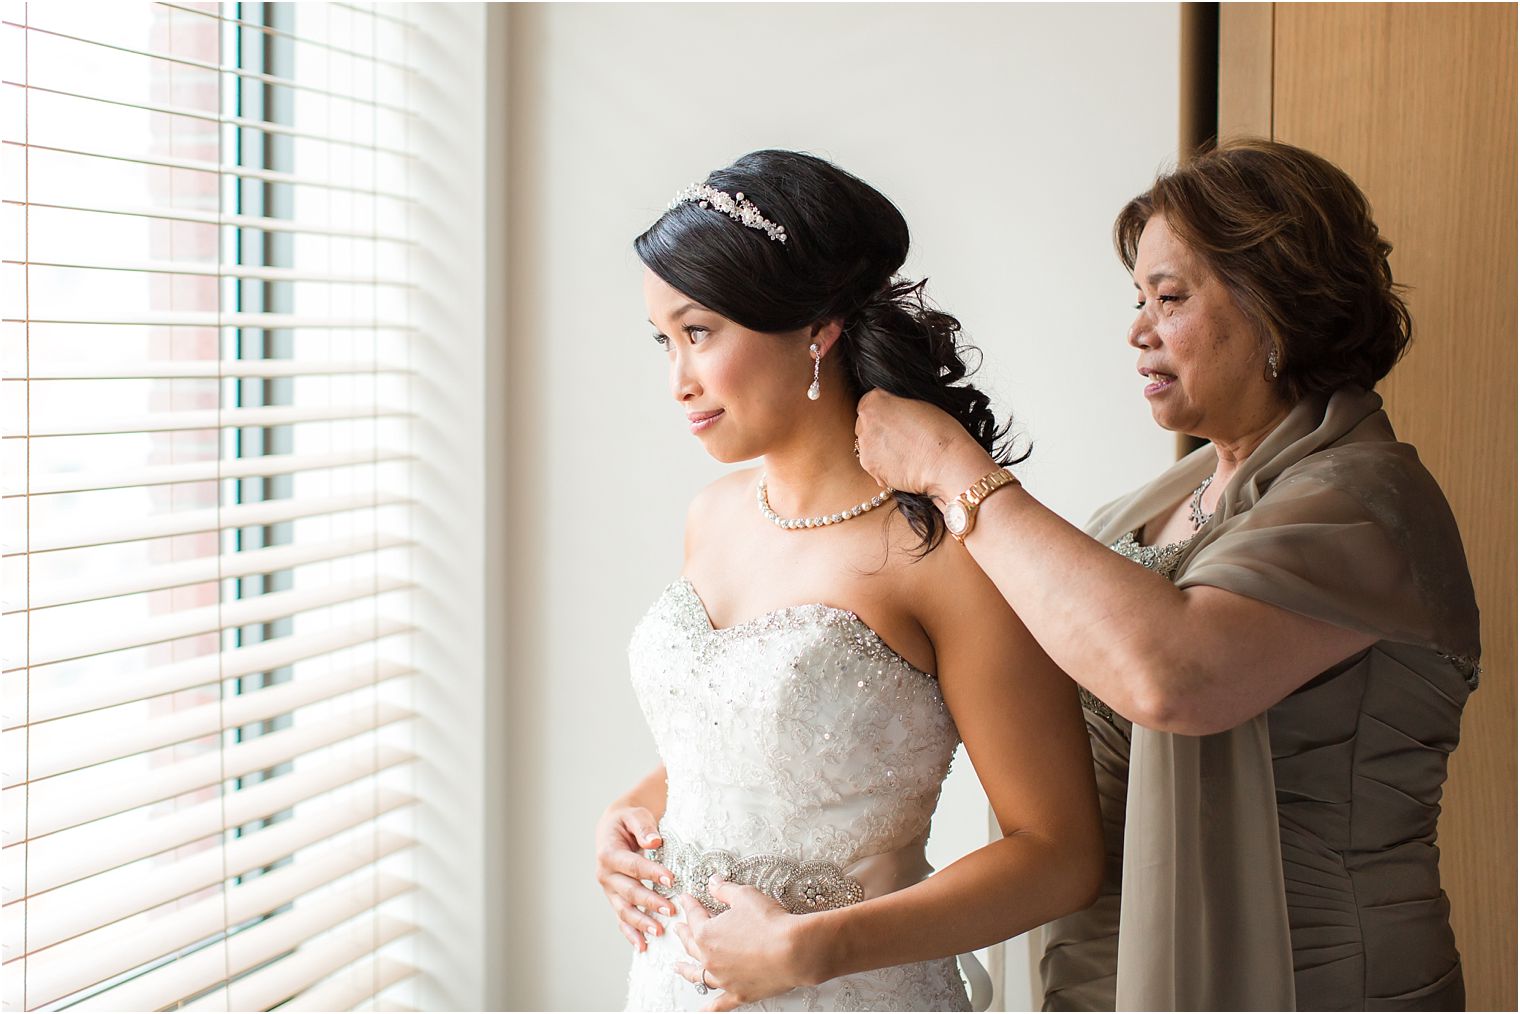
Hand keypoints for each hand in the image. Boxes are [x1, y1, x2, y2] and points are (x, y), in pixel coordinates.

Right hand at [593, 805, 674, 951]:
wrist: (614, 828)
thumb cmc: (627, 821)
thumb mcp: (635, 815)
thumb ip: (644, 827)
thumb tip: (653, 841)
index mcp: (608, 853)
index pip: (633, 866)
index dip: (652, 873)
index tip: (671, 879)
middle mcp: (605, 874)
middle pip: (629, 891)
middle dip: (650, 902)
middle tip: (671, 910)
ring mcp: (609, 890)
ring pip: (623, 909)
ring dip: (641, 922)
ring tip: (659, 930)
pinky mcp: (615, 898)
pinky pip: (621, 919)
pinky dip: (630, 933)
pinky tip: (643, 946)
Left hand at [669, 877, 821, 1010]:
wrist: (794, 950)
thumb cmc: (771, 924)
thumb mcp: (745, 896)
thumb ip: (724, 890)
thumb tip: (713, 883)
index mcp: (707, 934)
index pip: (694, 916)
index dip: (689, 905)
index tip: (686, 900)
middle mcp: (710, 959)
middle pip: (692, 945)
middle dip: (684, 934)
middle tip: (679, 928)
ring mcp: (724, 979)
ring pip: (699, 975)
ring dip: (687, 969)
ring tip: (679, 967)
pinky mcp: (739, 993)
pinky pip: (719, 1003)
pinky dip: (710, 1007)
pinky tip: (703, 1009)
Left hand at [855, 390, 994, 501]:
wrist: (946, 463)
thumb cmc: (940, 430)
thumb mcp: (918, 403)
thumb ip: (897, 405)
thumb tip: (891, 411)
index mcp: (874, 402)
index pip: (869, 403)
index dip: (884, 411)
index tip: (896, 418)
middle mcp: (864, 423)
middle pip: (866, 425)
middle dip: (879, 430)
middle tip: (902, 437)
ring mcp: (865, 448)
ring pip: (869, 446)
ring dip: (881, 448)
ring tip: (906, 452)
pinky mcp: (871, 469)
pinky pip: (874, 465)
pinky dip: (885, 466)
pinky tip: (904, 465)